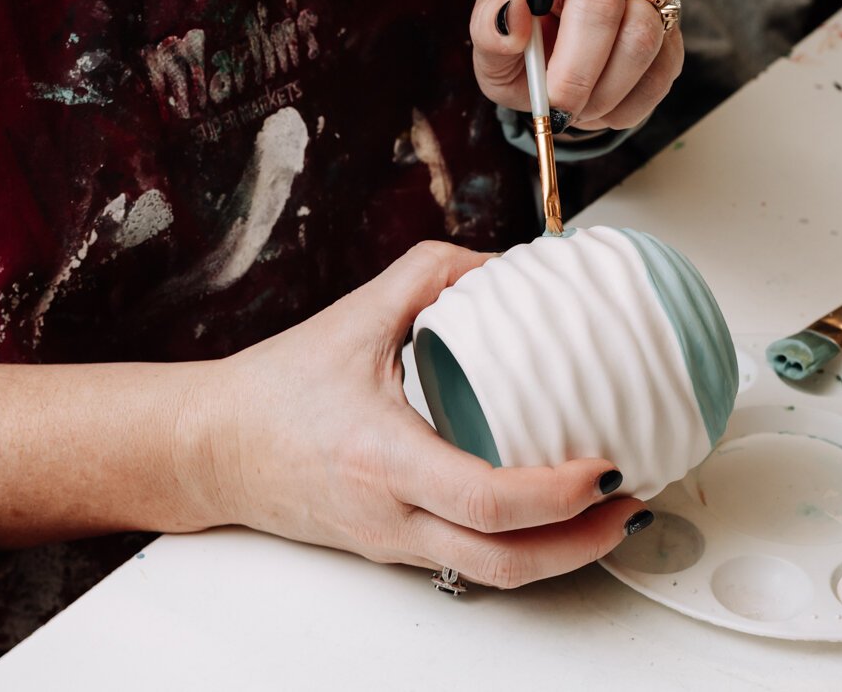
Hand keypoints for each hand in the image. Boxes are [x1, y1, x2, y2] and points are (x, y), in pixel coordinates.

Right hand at [203, 241, 649, 588]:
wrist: (211, 447)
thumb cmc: (272, 392)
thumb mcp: (353, 316)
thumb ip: (430, 275)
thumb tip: (502, 266)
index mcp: (384, 460)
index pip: (489, 503)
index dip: (559, 495)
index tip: (604, 465)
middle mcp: (392, 516)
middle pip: (506, 563)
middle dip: (583, 543)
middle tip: (629, 501)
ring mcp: (394, 542)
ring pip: (493, 575)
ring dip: (561, 553)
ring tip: (605, 513)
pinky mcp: (393, 548)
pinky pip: (468, 561)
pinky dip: (521, 545)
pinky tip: (544, 512)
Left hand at [469, 0, 682, 131]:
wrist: (552, 69)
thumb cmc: (517, 44)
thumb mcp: (487, 42)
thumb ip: (488, 30)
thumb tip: (510, 17)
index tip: (531, 3)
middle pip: (601, 2)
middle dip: (574, 72)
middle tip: (553, 105)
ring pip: (640, 40)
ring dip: (602, 93)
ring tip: (574, 107)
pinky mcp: (668, 29)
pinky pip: (660, 71)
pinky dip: (625, 106)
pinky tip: (599, 104)